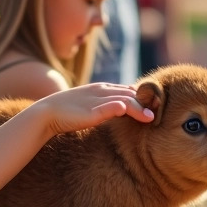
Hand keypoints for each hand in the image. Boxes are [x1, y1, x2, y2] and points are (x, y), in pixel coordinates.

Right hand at [33, 83, 154, 135]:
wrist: (46, 114)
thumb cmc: (67, 113)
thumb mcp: (89, 106)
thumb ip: (104, 107)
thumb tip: (120, 112)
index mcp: (102, 88)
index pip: (128, 89)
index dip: (142, 97)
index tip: (154, 107)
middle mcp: (101, 90)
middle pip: (130, 93)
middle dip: (146, 102)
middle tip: (159, 112)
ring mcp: (97, 99)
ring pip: (125, 99)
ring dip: (139, 108)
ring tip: (151, 118)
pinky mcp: (92, 110)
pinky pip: (111, 107)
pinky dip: (122, 108)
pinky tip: (133, 114)